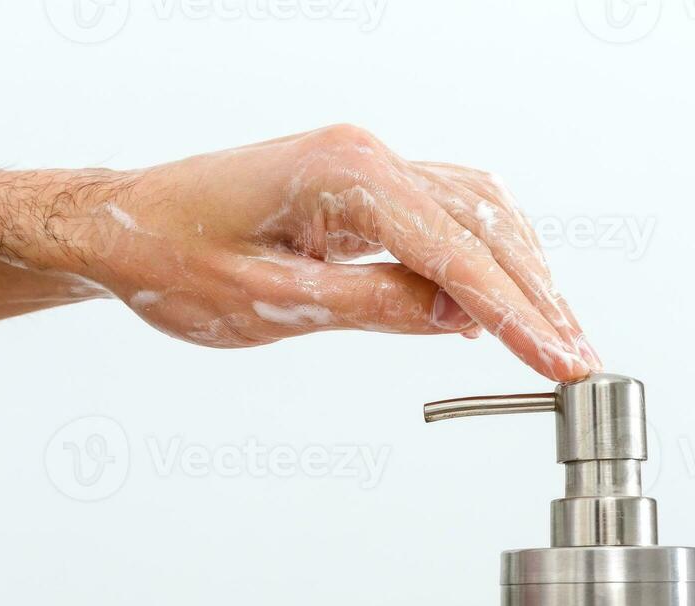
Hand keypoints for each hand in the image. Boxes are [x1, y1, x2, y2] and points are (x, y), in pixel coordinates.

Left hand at [66, 125, 601, 381]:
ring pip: (475, 210)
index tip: (560, 360)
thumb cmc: (169, 258)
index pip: (456, 255)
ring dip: (520, 271)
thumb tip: (458, 321)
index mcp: (344, 176)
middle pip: (484, 223)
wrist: (116, 223)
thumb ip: (374, 307)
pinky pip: (443, 211)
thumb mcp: (273, 305)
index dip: (516, 315)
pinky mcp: (358, 182)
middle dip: (537, 293)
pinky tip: (499, 297)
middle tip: (577, 354)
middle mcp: (365, 156)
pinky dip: (482, 255)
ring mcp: (364, 163)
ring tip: (555, 332)